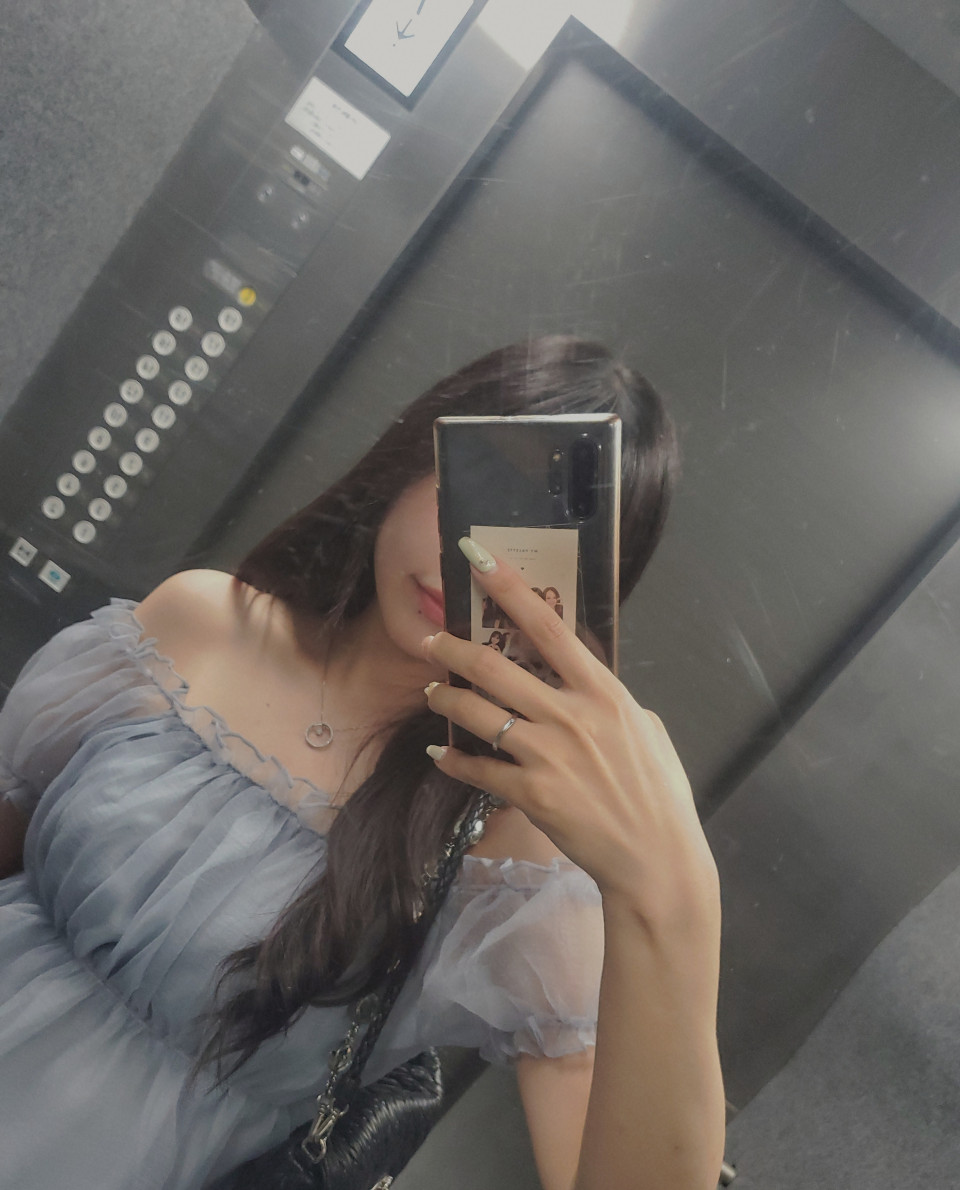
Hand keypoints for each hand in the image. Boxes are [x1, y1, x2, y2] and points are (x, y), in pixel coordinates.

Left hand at [423, 539, 717, 916]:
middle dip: (454, 648)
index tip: (479, 559)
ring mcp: (548, 754)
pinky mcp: (531, 792)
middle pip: (497, 667)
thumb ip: (612, 702)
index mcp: (604, 692)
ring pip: (478, 713)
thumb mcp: (647, 730)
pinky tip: (440, 755)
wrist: (655, 858)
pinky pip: (479, 769)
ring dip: (446, 697)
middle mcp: (571, 715)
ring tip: (431, 689)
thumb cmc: (659, 793)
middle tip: (432, 640)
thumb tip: (587, 685)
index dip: (511, 589)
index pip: (551, 627)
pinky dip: (454, 761)